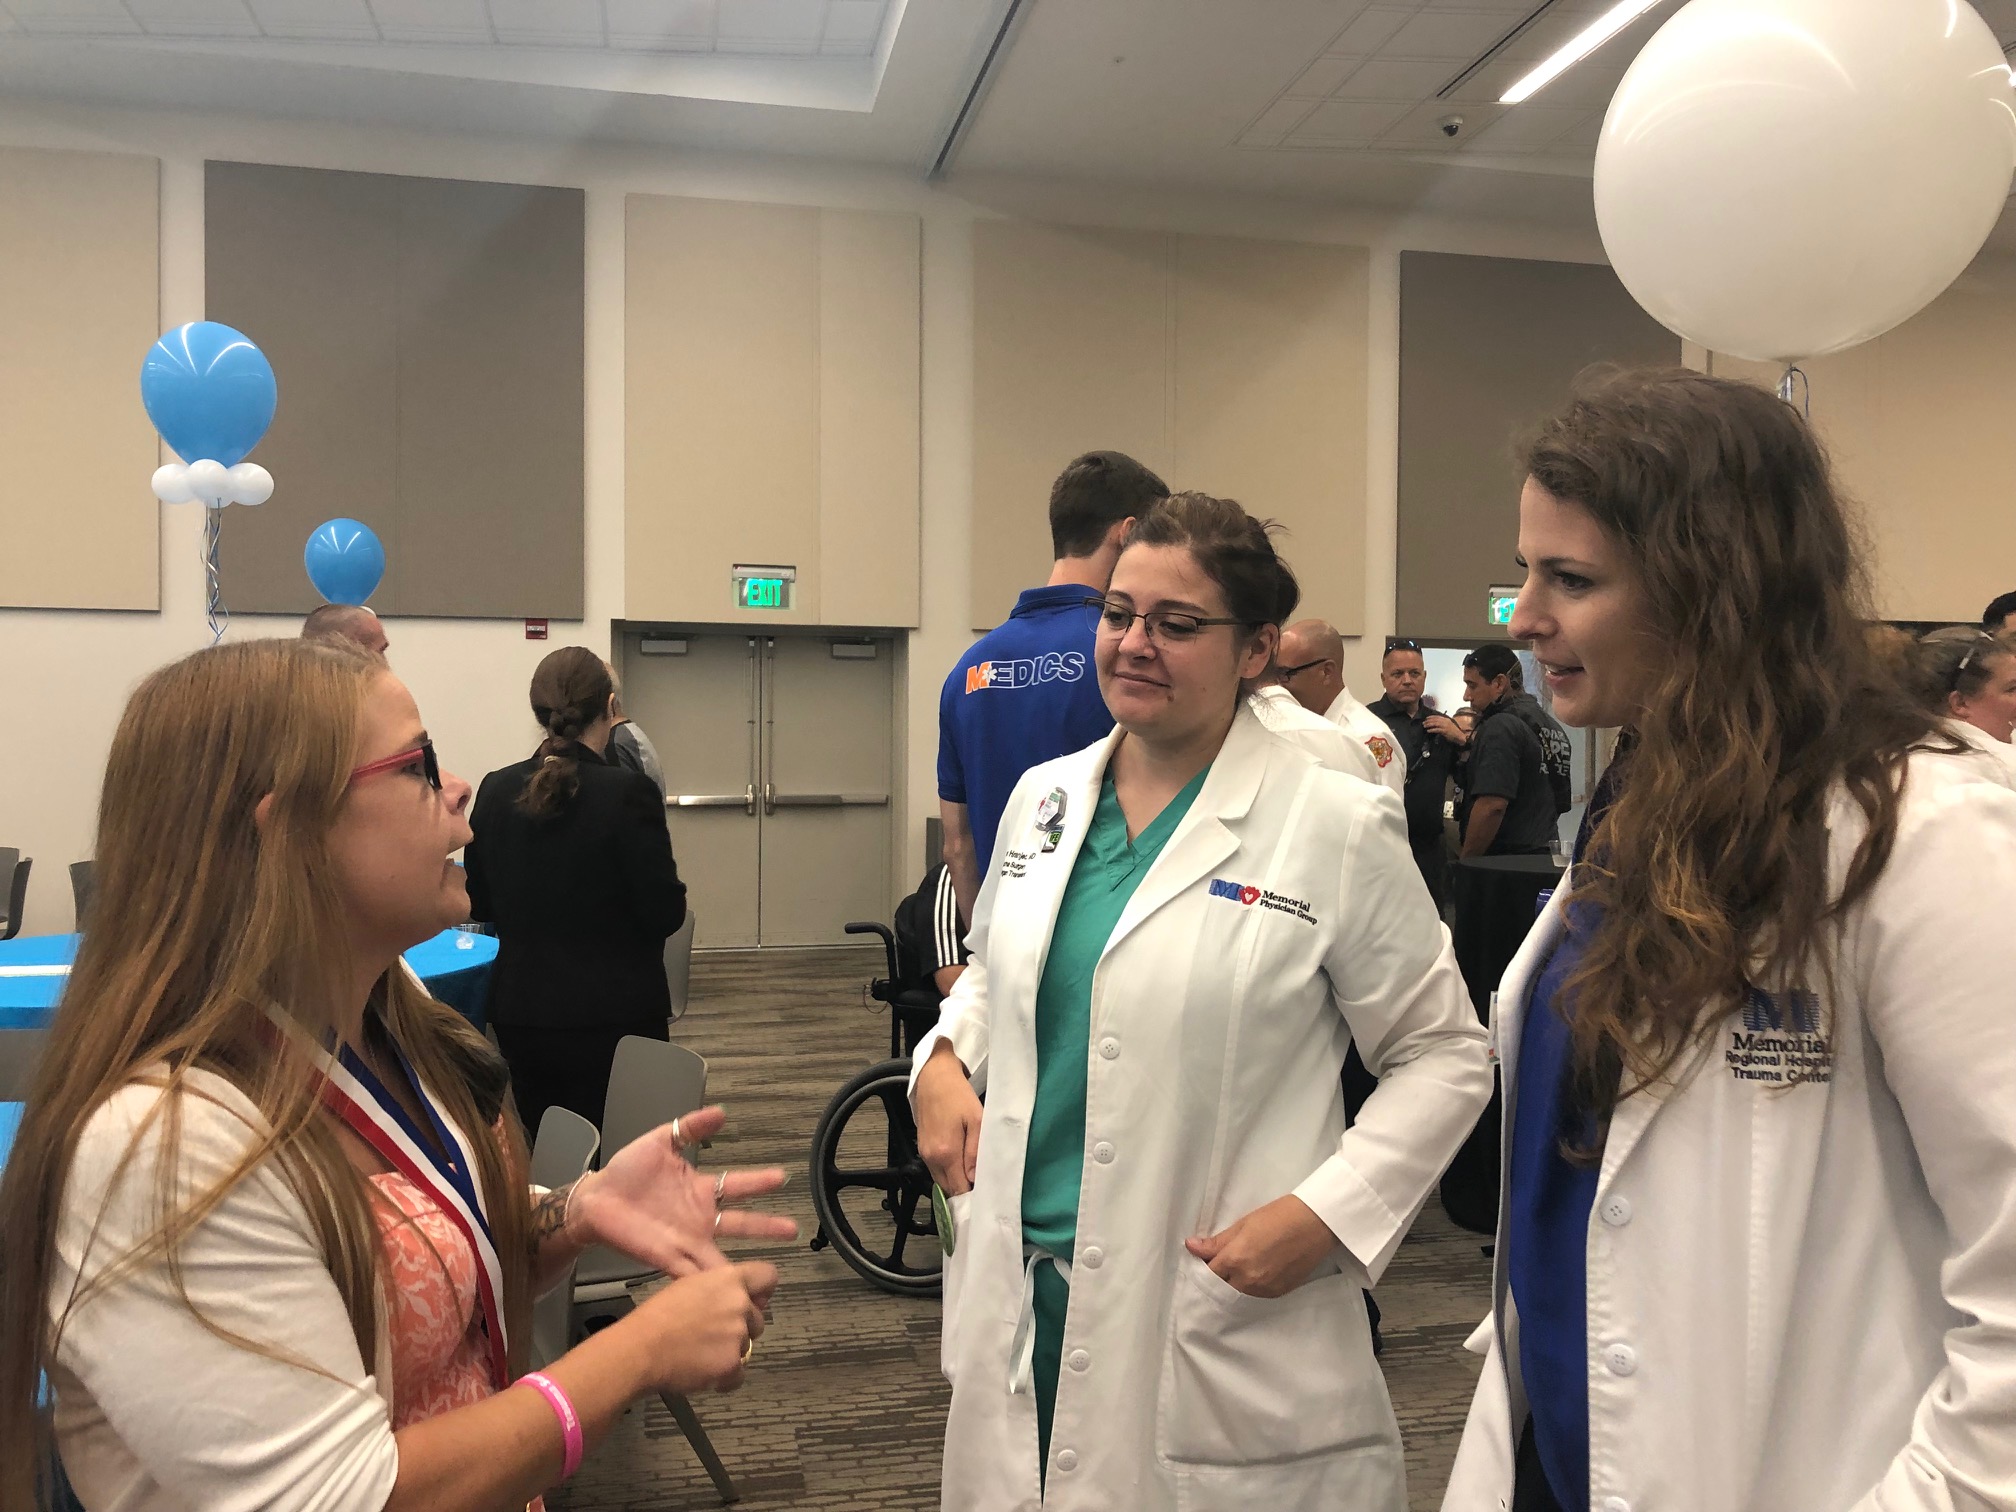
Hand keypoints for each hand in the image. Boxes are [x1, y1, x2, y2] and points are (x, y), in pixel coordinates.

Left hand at [572, 1106, 797, 1276]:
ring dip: (741, 1266)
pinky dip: (707, 1283)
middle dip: (766, 1226)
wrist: (596, 1200)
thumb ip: (689, 1128)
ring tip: (765, 1275)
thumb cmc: (626, 1171)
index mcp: (699, 1189)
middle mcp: (698, 1217)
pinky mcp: (666, 1257)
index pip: (736, 1185)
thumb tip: (719, 1112)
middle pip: (739, 1223)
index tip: (782, 1178)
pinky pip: (691, 1273)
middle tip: (792, 1229)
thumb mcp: (659, 1141)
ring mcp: (685, 1240)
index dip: (759, 1182)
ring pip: (721, 1255)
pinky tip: (723, 1292)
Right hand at [631, 1261, 776, 1395]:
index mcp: (729, 1279)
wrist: (641, 1348)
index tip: (754, 1301)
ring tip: (701, 1353)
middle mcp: (740, 1304)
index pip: (768, 1276)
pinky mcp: (733, 1364)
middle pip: (758, 1319)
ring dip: (730, 1352)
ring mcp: (739, 1335)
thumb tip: (733, 1297)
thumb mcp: (689, 1286)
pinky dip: (725, 1377)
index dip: (762, 1291)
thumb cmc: (657, 1316)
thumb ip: (718, 1289)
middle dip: (742, 1328)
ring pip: (747, 1347)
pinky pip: (739, 1374)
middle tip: (714, 1334)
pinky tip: (703, 1372)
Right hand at [915, 1043, 981, 1195]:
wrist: (934, 1077)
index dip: (972, 1197)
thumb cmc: (957, 1095)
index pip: (958, 1190)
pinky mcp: (922, 1147)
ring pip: (941, 1180)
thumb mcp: (976, 1119)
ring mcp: (924, 1153)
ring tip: (974, 1175)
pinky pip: (936, 1169)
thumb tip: (975, 1179)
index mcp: (946, 1153)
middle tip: (983, 1188)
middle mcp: (931, 1158)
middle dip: (964, 1192)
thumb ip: (975, 1151)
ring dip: (956, 1181)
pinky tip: (961, 1162)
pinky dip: (948, 1171)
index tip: (986, 1195)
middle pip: (948, 1189)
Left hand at [1184, 1196, 1338, 1299]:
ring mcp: (1264, 1289)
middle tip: (1217, 1266)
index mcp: (1236, 1259)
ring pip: (1238, 1294)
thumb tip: (1191, 1246)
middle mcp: (1248, 1279)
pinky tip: (1254, 1272)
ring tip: (1237, 1267)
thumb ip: (1217, 1241)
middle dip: (1215, 1279)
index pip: (1207, 1274)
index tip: (1202, 1260)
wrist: (1315, 1224)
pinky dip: (1250, 1287)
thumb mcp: (1243, 1224)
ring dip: (1232, 1284)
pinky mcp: (1278, 1293)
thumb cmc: (1279, 1216)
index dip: (1202, 1267)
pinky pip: (1256, 1295)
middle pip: (1220, 1288)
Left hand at [1423, 714, 1466, 744]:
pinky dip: (1432, 730)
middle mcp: (1446, 721)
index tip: (1426, 718)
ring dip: (1429, 724)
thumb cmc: (1454, 732)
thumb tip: (1435, 724)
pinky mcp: (1445, 731)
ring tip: (1424, 726)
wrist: (1459, 736)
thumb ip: (1443, 724)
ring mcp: (1445, 726)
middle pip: (1435, 720)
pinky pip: (1437, 729)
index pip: (1437, 717)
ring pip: (1435, 724)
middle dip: (1428, 721)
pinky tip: (1428, 731)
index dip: (1431, 717)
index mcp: (1446, 720)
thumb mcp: (1449, 725)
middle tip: (1423, 723)